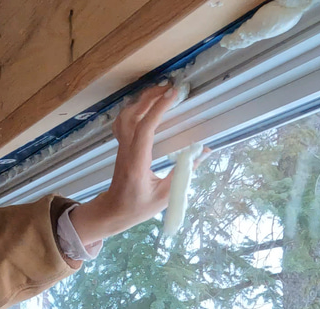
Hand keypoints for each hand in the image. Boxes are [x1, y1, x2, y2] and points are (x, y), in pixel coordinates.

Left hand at [68, 84, 178, 243]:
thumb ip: (185, 173)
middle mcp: (126, 152)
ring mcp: (121, 148)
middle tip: (170, 87)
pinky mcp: (121, 146)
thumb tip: (205, 152)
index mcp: (137, 164)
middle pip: (132, 116)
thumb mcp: (166, 195)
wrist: (113, 210)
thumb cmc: (138, 206)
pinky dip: (134, 108)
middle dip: (150, 98)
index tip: (173, 94)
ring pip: (125, 116)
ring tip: (160, 91)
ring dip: (141, 100)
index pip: (145, 130)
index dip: (158, 110)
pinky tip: (146, 104)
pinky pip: (123, 121)